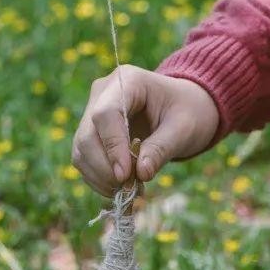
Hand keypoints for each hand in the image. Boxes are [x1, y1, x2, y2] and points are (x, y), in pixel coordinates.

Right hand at [71, 65, 220, 196]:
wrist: (184, 107)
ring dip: (100, 177)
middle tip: (130, 188)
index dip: (112, 147)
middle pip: (87, 134)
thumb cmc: (188, 111)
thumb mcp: (184, 128)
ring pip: (81, 150)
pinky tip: (121, 186)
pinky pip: (84, 159)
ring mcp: (93, 111)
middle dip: (105, 169)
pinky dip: (99, 179)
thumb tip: (140, 174)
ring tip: (129, 189)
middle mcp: (103, 92)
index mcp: (127, 80)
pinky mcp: (92, 132)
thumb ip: (161, 148)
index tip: (125, 176)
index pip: (105, 114)